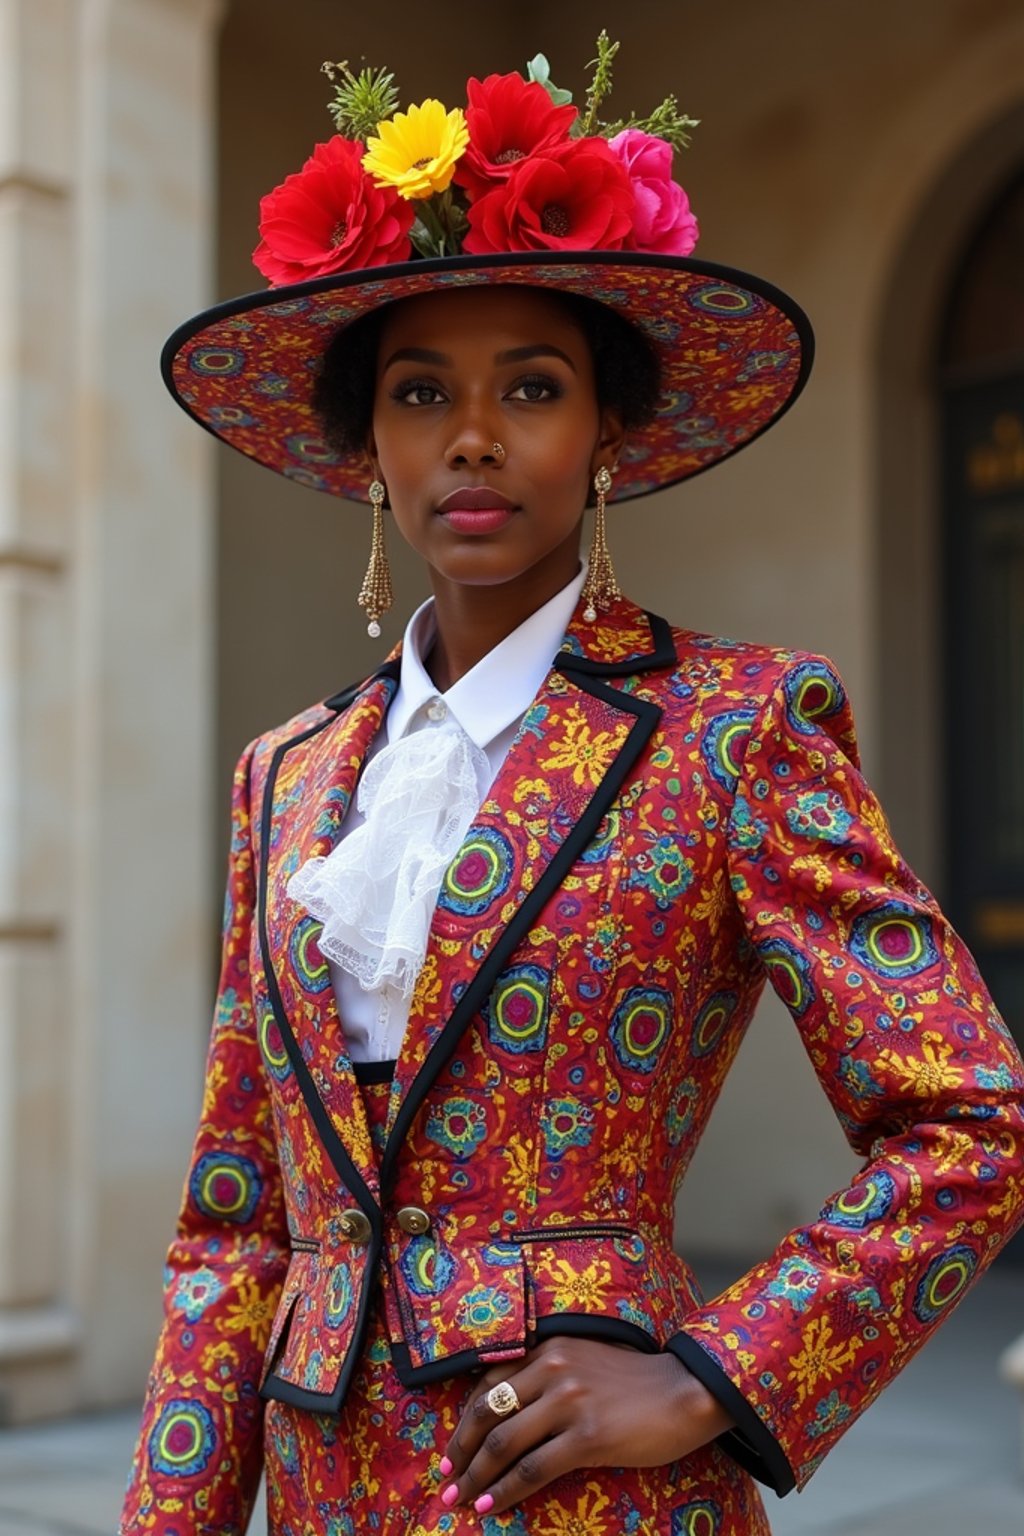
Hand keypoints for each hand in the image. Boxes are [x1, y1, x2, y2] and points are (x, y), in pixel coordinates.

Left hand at [437, 1337, 734, 1517]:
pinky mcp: (586, 1436)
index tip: (451, 1449)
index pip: (490, 1384)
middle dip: (460, 1450)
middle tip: (445, 1478)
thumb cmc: (638, 1383)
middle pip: (488, 1413)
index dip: (464, 1420)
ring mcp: (568, 1402)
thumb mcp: (586, 1364)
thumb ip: (551, 1377)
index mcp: (550, 1349)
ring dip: (475, 1476)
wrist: (685, 1393)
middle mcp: (553, 1369)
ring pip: (504, 1443)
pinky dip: (505, 1490)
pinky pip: (533, 1468)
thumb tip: (511, 1414)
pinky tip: (490, 1506)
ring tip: (459, 1499)